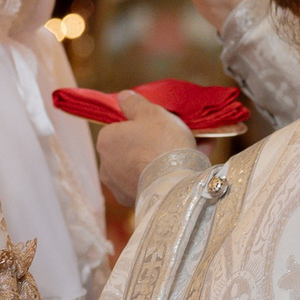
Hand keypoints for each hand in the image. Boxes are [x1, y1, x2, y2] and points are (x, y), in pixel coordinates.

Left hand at [96, 91, 195, 205]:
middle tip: (177, 136)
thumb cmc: (160, 143)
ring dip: (162, 159)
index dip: (142, 123)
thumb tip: (122, 97)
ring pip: (143, 167)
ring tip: (193, 150)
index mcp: (106, 140)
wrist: (173, 184)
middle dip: (153, 142)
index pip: (121, 127)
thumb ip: (134, 102)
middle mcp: (106, 165)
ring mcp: (119, 186)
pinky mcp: (134, 202)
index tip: (160, 122)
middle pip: (133, 148)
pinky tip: (190, 166)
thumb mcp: (150, 112)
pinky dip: (166, 175)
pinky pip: (152, 183)